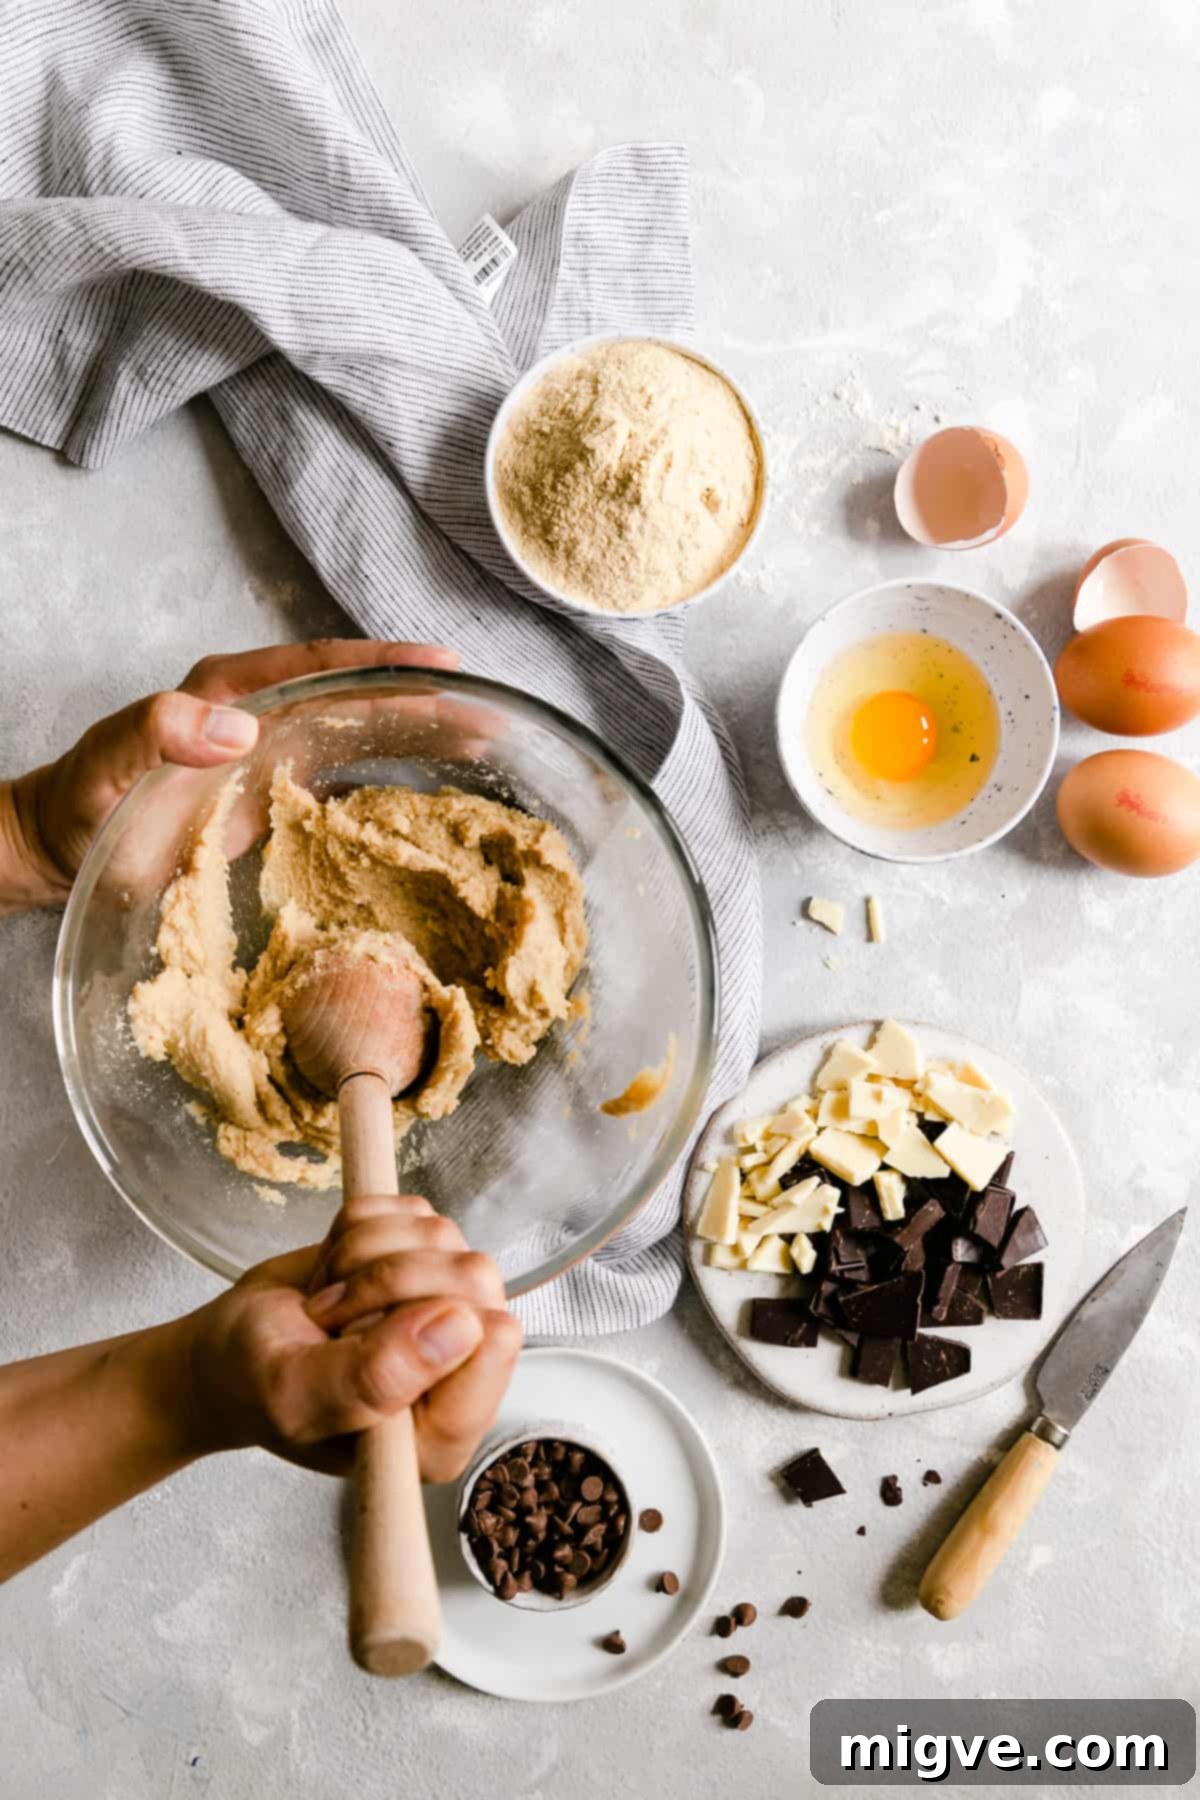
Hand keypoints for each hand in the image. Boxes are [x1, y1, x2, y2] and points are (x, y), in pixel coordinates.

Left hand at [1, 638, 457, 912]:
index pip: (321, 664)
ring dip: (421, 732)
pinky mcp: (277, 789)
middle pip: (358, 693)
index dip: (383, 662)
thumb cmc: (80, 807)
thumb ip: (155, 734)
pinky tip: (436, 790)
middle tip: (490, 709)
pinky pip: (347, 772)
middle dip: (425, 697)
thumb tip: (237, 727)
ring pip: (362, 729)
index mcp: (229, 692)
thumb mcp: (107, 767)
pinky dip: (394, 775)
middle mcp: (261, 710)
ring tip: (483, 738)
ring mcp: (273, 749)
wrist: (63, 849)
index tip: (442, 663)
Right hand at [170, 1194, 520, 1481]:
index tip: (355, 1342)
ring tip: (328, 1304)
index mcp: (442, 1431)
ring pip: (440, 1235)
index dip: (418, 1322)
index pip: (494, 1341)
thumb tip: (464, 1328)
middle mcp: (460, 1370)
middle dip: (383, 1282)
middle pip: (471, 1276)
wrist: (230, 1347)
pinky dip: (358, 1229)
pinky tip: (334, 1272)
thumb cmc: (254, 1385)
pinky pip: (411, 1209)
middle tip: (331, 1321)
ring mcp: (447, 1306)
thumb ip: (375, 1377)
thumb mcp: (296, 1395)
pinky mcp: (424, 1255)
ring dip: (363, 1256)